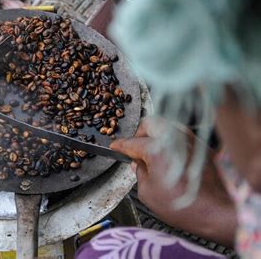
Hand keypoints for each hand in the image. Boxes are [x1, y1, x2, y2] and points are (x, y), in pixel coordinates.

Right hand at [110, 117, 235, 246]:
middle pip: (150, 123)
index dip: (120, 145)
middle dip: (139, 133)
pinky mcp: (201, 144)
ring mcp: (189, 139)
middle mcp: (173, 138)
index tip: (115, 147)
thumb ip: (140, 174)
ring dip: (156, 134)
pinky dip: (170, 139)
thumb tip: (139, 165)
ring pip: (166, 125)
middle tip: (135, 149)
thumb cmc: (184, 206)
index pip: (132, 142)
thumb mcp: (148, 193)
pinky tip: (169, 154)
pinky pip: (180, 133)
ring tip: (152, 151)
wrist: (219, 210)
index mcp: (155, 149)